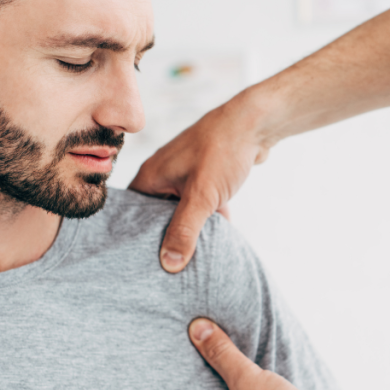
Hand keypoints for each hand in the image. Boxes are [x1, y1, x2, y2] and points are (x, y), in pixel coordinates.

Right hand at [129, 98, 271, 272]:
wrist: (256, 123)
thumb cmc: (223, 150)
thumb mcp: (202, 196)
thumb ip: (184, 230)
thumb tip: (169, 264)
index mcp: (151, 176)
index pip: (133, 215)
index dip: (138, 239)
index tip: (144, 264)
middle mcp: (164, 174)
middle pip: (158, 216)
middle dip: (169, 237)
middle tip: (175, 267)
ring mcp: (185, 174)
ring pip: (183, 210)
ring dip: (194, 228)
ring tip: (198, 256)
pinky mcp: (206, 175)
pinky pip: (202, 203)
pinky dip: (210, 217)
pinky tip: (221, 235)